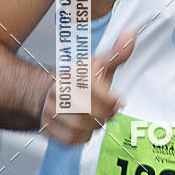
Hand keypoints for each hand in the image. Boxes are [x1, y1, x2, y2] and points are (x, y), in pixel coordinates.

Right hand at [40, 29, 135, 143]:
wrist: (44, 93)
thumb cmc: (75, 80)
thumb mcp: (97, 64)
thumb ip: (117, 53)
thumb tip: (130, 35)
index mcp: (74, 75)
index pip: (96, 91)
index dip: (112, 100)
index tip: (118, 101)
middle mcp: (60, 93)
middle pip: (91, 112)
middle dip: (105, 113)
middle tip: (108, 110)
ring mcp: (52, 111)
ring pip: (83, 127)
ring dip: (95, 125)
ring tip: (96, 116)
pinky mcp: (50, 128)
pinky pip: (74, 139)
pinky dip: (84, 135)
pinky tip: (85, 125)